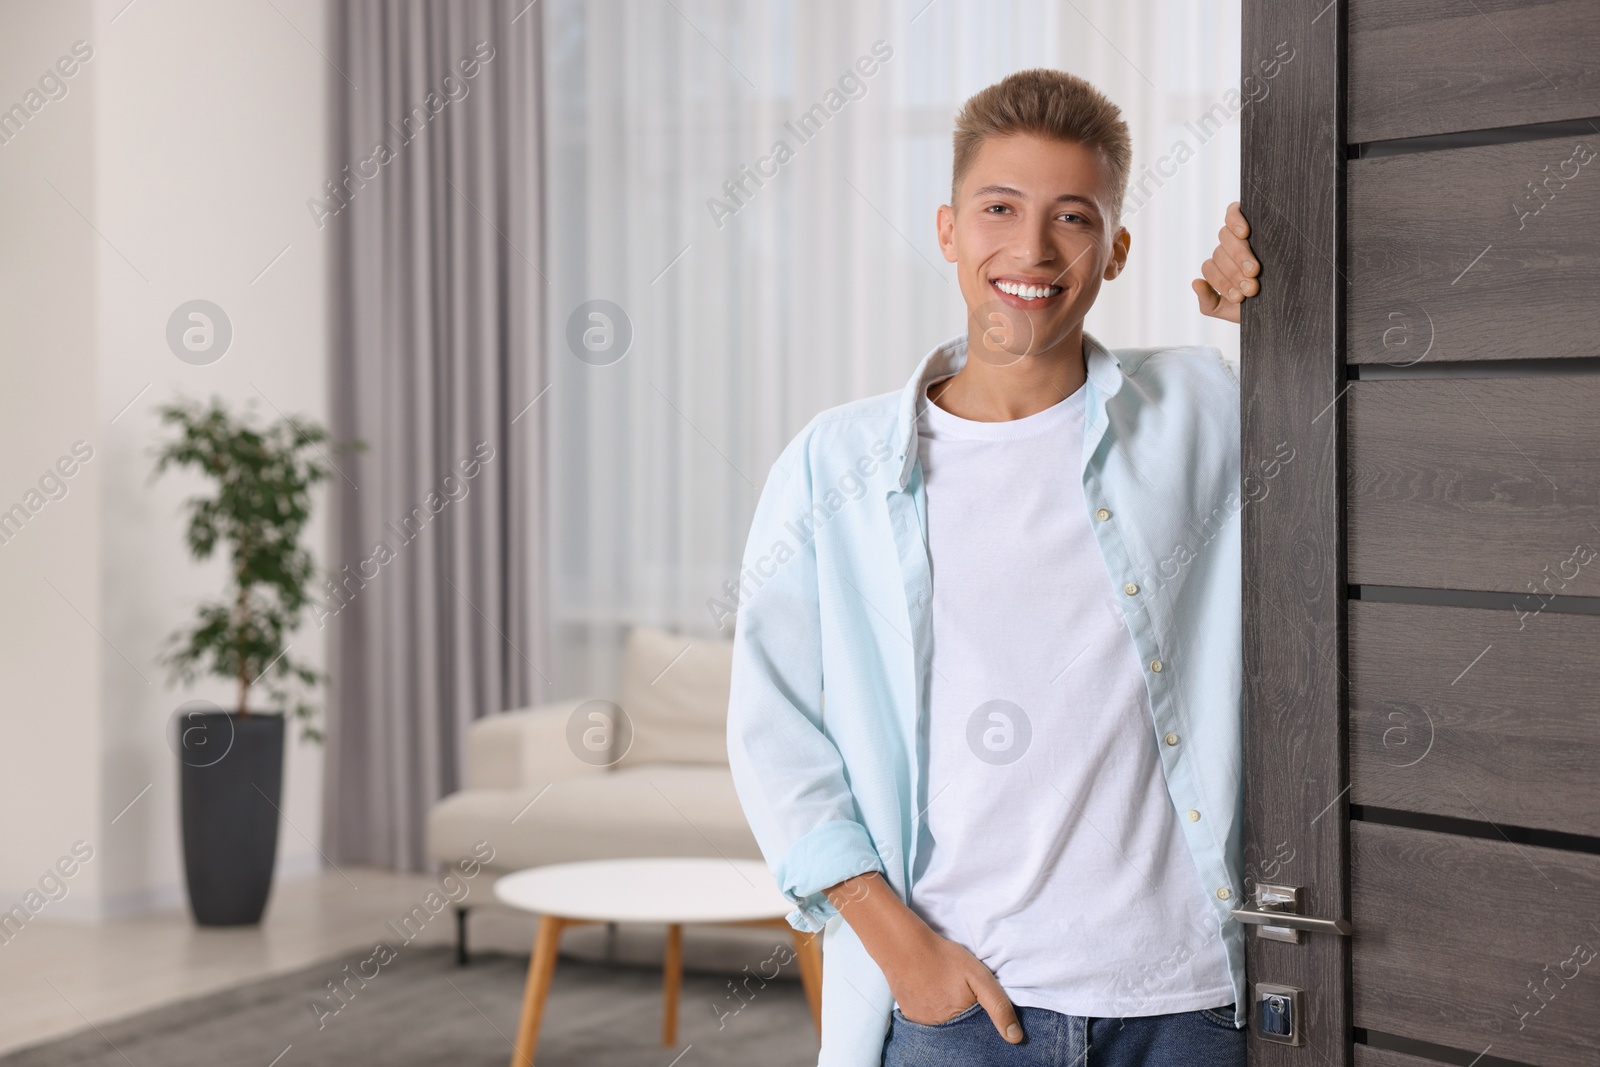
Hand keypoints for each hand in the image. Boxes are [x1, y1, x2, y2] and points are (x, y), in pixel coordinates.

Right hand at [824, 872, 1022, 1043]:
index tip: (975, 1000)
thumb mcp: (979, 977)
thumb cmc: (944, 958)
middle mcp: (940, 1028)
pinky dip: (930, 1007)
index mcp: (960, 1020)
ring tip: (943, 988)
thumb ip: (998, 1006)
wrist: (904, 946)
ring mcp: (923, 1023)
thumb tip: (1016, 1038)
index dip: (980, 1017)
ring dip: (946, 1011)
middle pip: (960, 1028)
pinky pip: (925, 1017)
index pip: (978, 1031)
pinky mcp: (909, 1014)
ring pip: (943, 1023)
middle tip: (956, 989)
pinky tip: (930, 990)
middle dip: (962, 1013)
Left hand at [1192, 201, 1257, 323]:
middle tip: (1252, 288)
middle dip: (1234, 273)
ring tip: (1254, 270)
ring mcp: (1238, 234)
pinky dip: (1234, 219)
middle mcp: (1226, 250)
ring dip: (1239, 255)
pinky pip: (1232, 212)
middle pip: (1219, 254)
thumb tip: (1195, 282)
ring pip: (1225, 238)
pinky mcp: (1252, 218)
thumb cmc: (1260, 304)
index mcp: (1220, 268)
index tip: (1240, 297)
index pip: (1210, 269)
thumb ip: (1209, 303)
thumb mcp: (1232, 311)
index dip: (1222, 283)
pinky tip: (1244, 232)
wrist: (1290, 301)